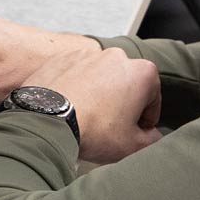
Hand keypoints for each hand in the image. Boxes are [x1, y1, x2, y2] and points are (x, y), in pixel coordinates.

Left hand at [19, 43, 162, 164]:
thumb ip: (152, 140)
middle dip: (122, 104)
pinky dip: (76, 88)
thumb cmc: (92, 130)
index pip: (153, 99)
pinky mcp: (63, 58)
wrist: (47, 121)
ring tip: (88, 119)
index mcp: (142, 72)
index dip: (146, 119)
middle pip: (126, 84)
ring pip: (101, 78)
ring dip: (99, 95)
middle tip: (110, 127)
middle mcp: (116, 56)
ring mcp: (87, 54)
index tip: (136, 131)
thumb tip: (152, 136)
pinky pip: (76, 74)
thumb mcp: (133, 145)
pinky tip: (70, 108)